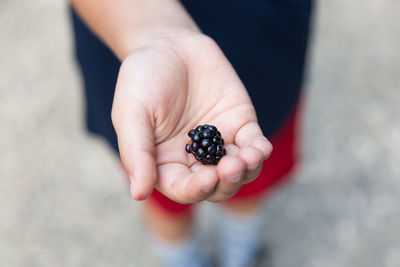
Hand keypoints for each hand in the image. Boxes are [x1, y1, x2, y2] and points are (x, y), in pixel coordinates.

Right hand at [111, 33, 271, 202]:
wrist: (167, 44)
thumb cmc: (142, 79)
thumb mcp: (131, 113)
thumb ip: (137, 153)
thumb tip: (138, 193)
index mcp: (166, 163)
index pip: (183, 188)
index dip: (196, 190)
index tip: (207, 179)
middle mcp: (195, 158)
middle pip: (216, 186)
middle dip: (226, 183)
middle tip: (230, 167)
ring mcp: (219, 142)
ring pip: (240, 170)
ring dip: (247, 170)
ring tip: (249, 157)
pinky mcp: (239, 124)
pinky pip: (253, 144)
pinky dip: (259, 150)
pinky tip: (260, 148)